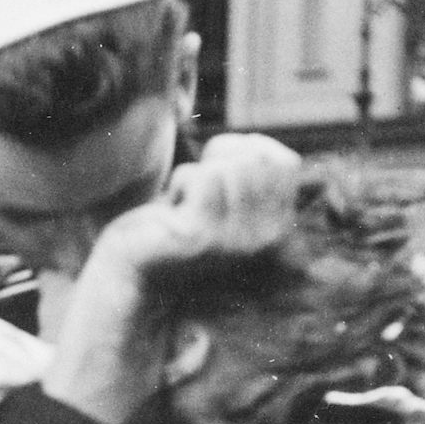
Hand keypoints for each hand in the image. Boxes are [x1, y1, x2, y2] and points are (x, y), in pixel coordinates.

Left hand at [89, 136, 303, 283]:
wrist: (137, 276)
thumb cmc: (180, 229)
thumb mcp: (229, 202)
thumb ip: (254, 178)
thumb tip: (264, 146)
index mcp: (278, 231)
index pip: (286, 163)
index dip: (249, 149)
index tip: (221, 166)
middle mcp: (266, 240)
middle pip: (258, 159)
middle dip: (222, 156)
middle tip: (198, 184)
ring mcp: (236, 241)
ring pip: (227, 168)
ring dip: (197, 174)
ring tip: (185, 205)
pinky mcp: (203, 238)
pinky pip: (200, 178)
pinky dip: (180, 183)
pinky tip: (173, 212)